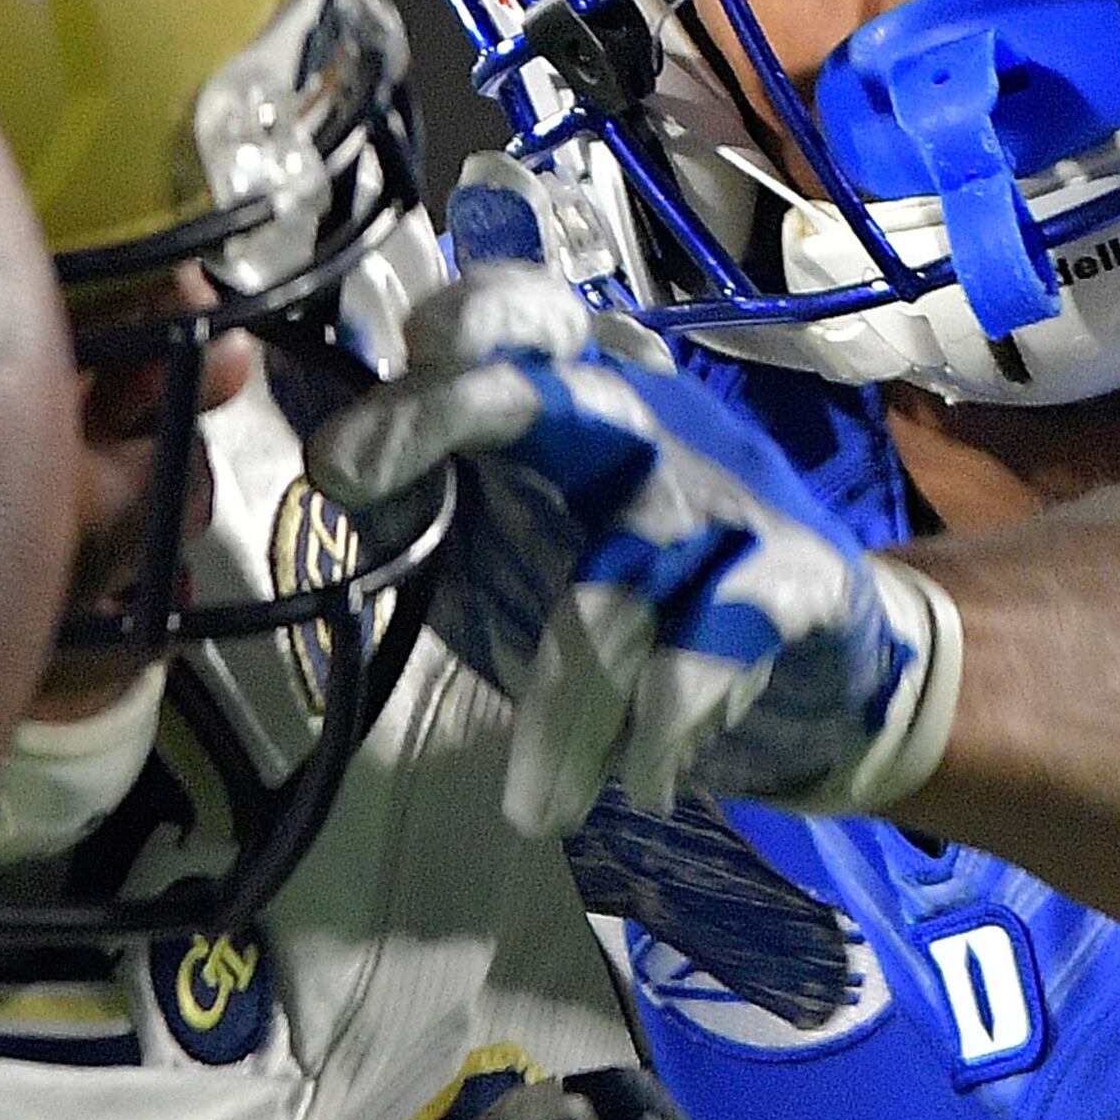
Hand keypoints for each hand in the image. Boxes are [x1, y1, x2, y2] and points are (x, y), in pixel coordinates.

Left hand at [308, 266, 961, 837]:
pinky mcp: (798, 574)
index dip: (436, 339)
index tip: (347, 425)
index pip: (516, 313)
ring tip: (535, 805)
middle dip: (448, 415)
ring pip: (631, 567)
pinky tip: (646, 778)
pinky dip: (679, 714)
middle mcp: (649, 420)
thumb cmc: (614, 587)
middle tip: (345, 478)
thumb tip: (314, 458)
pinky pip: (728, 632)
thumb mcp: (495, 541)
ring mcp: (725, 494)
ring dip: (571, 698)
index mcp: (571, 392)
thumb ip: (415, 500)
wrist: (806, 668)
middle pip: (565, 392)